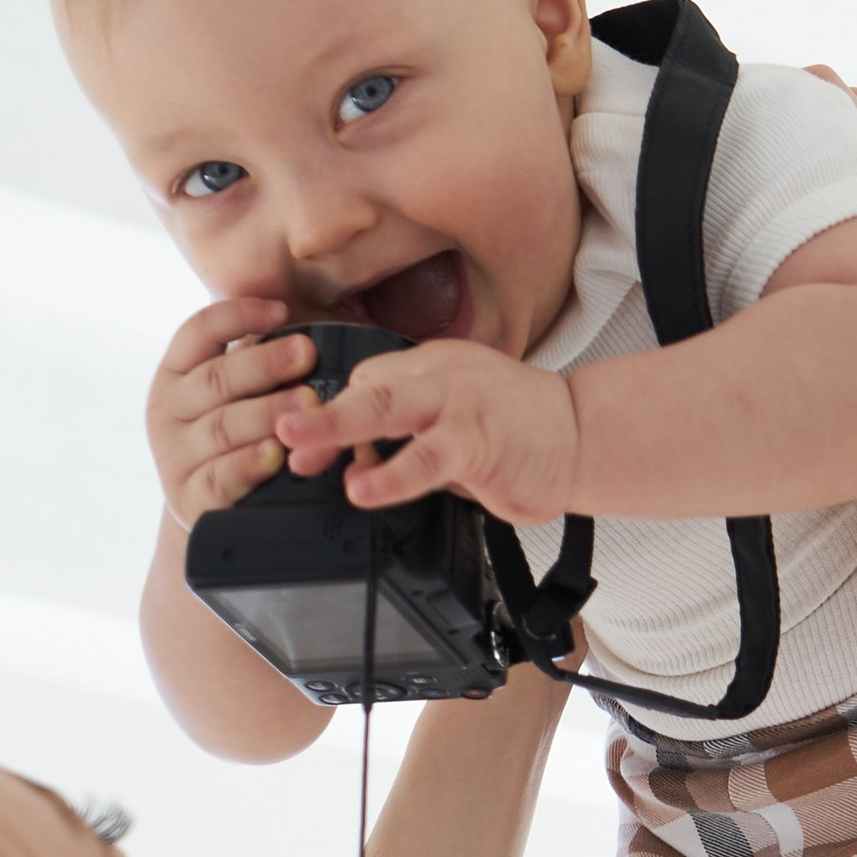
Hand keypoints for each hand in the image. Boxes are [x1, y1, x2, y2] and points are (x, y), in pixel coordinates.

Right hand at [146, 294, 318, 525]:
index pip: (198, 331)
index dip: (238, 315)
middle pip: (216, 379)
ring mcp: (173, 456)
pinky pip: (218, 477)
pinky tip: (275, 453)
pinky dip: (248, 464)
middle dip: (265, 364)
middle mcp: (167, 409)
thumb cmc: (239, 435)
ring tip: (305, 405)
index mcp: (177, 372)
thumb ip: (260, 358)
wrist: (213, 506)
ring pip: (221, 427)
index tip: (282, 310)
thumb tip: (313, 323)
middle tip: (307, 354)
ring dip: (266, 413)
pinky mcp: (188, 498)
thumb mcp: (240, 392)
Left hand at [285, 341, 583, 525]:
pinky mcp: (481, 440)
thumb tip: (349, 462)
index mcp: (427, 368)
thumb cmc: (514, 430)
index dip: (323, 412)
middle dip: (316, 408)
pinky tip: (366, 488)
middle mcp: (437, 376)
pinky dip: (394, 474)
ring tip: (303, 453)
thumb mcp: (450, 424)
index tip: (289, 439)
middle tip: (277, 426)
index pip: (362, 383)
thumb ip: (403, 439)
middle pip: (366, 387)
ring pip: (389, 411)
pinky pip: (429, 457)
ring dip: (340, 428)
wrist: (580, 434)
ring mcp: (458, 403)